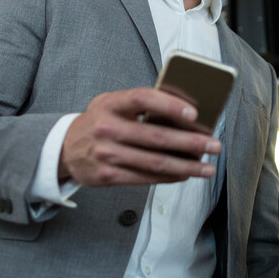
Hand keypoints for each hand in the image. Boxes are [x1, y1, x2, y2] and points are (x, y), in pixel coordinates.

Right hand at [59, 88, 220, 186]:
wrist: (64, 149)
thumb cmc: (99, 121)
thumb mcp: (111, 104)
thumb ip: (139, 104)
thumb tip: (183, 111)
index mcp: (110, 104)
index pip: (143, 99)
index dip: (169, 105)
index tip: (194, 114)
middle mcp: (107, 129)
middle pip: (156, 137)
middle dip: (191, 142)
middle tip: (214, 145)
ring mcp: (107, 154)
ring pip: (155, 162)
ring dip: (187, 166)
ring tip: (208, 167)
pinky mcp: (108, 176)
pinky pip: (146, 178)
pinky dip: (170, 177)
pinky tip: (186, 174)